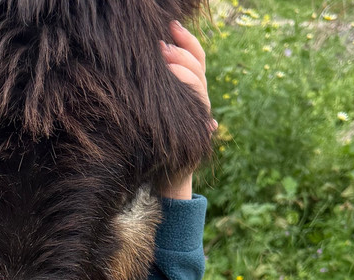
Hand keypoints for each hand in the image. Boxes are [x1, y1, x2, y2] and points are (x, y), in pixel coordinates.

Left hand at [157, 21, 215, 199]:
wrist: (165, 181)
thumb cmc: (153, 146)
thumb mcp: (155, 114)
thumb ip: (160, 90)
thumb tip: (154, 55)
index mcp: (190, 94)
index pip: (197, 60)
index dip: (188, 41)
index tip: (173, 25)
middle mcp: (199, 103)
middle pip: (198, 69)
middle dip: (181, 54)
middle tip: (162, 47)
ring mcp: (200, 118)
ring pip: (199, 86)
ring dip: (183, 72)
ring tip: (164, 62)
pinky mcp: (196, 134)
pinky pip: (198, 111)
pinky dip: (189, 97)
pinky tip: (176, 90)